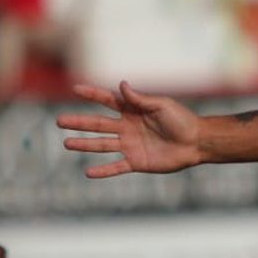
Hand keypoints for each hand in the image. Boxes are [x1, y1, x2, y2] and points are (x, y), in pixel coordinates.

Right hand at [58, 82, 203, 176]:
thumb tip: (122, 84)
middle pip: (98, 124)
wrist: (197, 142)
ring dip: (84, 144)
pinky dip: (104, 171)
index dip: (92, 94)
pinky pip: (117, 167)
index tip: (75, 89)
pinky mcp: (137, 162)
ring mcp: (130, 145)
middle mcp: (128, 127)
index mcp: (133, 111)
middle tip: (59, 121)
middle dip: (79, 123)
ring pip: (102, 145)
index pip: (108, 100)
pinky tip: (88, 173)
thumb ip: (140, 98)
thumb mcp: (161, 105)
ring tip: (66, 143)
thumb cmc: (182, 120)